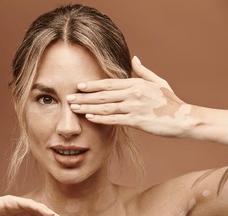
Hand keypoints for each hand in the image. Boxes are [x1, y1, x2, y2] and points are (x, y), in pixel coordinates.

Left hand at [67, 56, 197, 136]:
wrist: (183, 118)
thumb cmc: (170, 101)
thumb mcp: (158, 82)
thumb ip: (143, 71)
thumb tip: (134, 58)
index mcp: (136, 83)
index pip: (109, 83)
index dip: (92, 85)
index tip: (78, 86)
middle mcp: (133, 93)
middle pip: (103, 94)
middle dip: (84, 96)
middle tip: (68, 98)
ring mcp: (134, 107)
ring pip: (105, 107)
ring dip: (87, 107)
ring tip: (74, 108)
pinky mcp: (137, 121)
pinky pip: (114, 120)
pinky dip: (101, 118)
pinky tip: (89, 118)